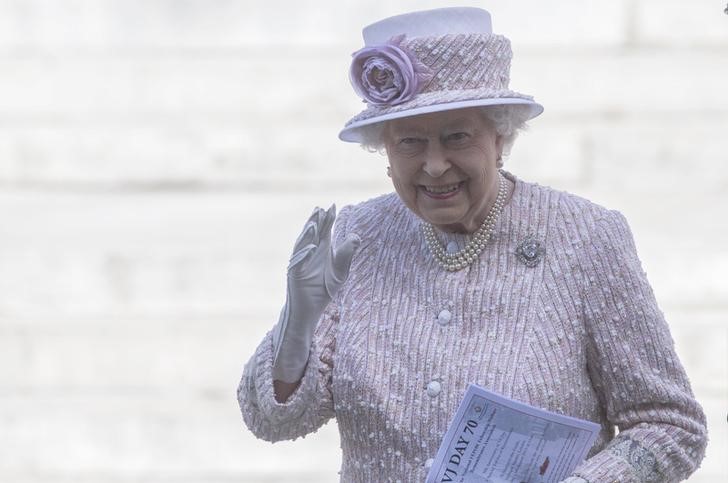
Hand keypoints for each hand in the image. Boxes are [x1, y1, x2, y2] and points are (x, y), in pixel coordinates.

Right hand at [271, 205, 359, 382]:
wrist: (312, 310)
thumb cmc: (324, 289)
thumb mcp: (340, 271)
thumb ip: (347, 254)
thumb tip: (356, 237)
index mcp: (320, 250)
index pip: (324, 231)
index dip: (328, 219)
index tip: (333, 206)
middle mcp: (309, 253)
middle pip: (312, 234)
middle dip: (316, 221)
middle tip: (321, 209)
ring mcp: (300, 263)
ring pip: (303, 245)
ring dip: (308, 234)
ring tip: (314, 222)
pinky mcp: (295, 274)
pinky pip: (299, 263)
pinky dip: (305, 255)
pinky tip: (312, 247)